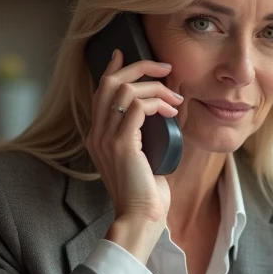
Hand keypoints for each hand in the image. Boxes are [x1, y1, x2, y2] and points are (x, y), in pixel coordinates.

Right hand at [86, 49, 183, 261]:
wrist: (140, 219)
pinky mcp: (121, 144)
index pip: (100, 92)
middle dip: (139, 67)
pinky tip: (171, 110)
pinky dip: (156, 102)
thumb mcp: (147, 156)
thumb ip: (150, 133)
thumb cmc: (147, 194)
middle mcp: (97, 134)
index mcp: (98, 136)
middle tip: (164, 67)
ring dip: (155, 87)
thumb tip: (169, 107)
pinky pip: (137, 107)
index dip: (113, 69)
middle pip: (111, 82)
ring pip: (125, 90)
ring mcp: (106, 138)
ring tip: (175, 97)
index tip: (125, 53)